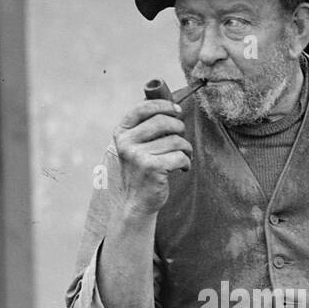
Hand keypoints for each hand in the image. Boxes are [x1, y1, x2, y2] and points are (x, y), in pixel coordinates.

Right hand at [114, 99, 192, 214]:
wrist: (137, 202)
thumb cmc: (142, 171)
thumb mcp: (136, 146)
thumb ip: (147, 127)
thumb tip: (173, 107)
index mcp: (121, 133)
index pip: (143, 108)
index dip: (164, 105)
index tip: (177, 110)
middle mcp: (126, 142)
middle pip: (163, 121)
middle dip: (179, 128)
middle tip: (182, 141)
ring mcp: (138, 155)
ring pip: (175, 140)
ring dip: (186, 149)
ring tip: (183, 157)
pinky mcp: (152, 168)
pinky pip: (180, 156)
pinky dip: (187, 162)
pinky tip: (183, 168)